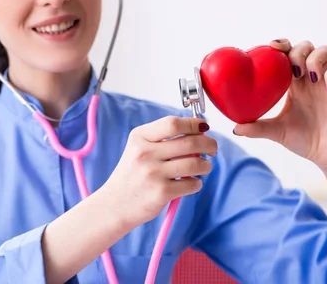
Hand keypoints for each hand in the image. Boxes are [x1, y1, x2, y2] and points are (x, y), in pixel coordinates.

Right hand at [102, 116, 216, 227]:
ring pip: (195, 163)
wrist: (115, 204)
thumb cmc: (132, 175)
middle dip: (209, 144)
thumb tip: (199, 132)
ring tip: (204, 167)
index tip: (204, 127)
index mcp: (139, 137)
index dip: (194, 124)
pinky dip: (197, 183)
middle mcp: (145, 153)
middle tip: (212, 149)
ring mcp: (153, 173)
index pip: (173, 123)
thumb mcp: (138, 148)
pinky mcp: (161, 192)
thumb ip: (163, 139)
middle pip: (190, 142)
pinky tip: (190, 183)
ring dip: (206, 165)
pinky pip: (192, 184)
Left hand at [233, 38, 326, 171]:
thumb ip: (257, 128)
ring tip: (309, 76)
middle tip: (293, 67)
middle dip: (298, 50)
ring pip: (325, 52)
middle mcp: (310, 79)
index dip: (282, 45)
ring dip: (315, 58)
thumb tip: (235, 129)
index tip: (272, 46)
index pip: (288, 55)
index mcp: (293, 84)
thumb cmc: (304, 140)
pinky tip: (326, 88)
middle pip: (307, 48)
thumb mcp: (277, 132)